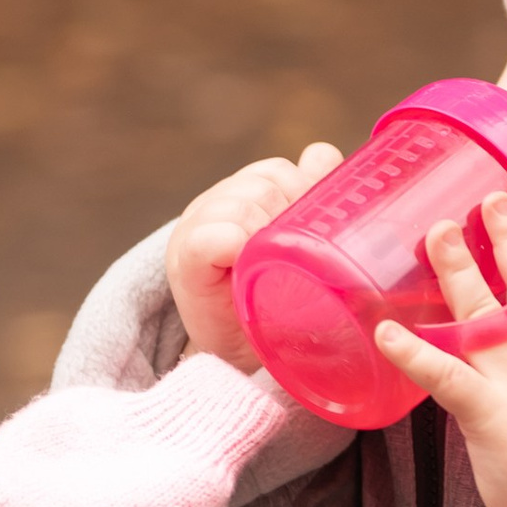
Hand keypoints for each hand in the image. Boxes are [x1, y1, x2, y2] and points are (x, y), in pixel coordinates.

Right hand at [169, 143, 342, 372]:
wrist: (238, 353)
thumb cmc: (272, 298)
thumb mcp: (296, 245)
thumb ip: (308, 198)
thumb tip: (322, 153)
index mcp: (244, 193)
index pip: (278, 171)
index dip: (303, 194)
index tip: (313, 231)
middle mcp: (216, 202)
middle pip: (263, 184)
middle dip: (288, 216)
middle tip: (296, 255)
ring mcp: (195, 227)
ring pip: (239, 205)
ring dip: (264, 233)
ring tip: (272, 266)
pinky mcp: (184, 260)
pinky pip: (210, 238)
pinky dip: (233, 246)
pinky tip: (244, 264)